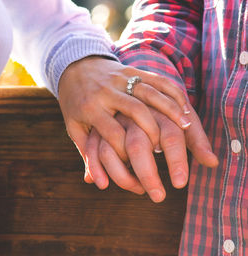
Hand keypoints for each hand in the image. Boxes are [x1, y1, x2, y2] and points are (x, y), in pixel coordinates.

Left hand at [58, 56, 190, 162]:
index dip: (127, 152)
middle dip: (154, 131)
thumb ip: (86, 152)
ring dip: (170, 109)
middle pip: (136, 111)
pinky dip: (171, 92)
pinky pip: (156, 78)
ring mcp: (121, 78)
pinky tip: (183, 104)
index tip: (136, 164)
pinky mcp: (132, 69)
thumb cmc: (75, 103)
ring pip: (150, 92)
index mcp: (91, 109)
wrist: (74, 66)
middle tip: (169, 149)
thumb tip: (95, 183)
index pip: (114, 133)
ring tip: (186, 124)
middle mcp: (107, 92)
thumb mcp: (74, 127)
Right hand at [84, 105, 217, 202]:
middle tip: (158, 197)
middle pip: (139, 146)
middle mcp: (131, 108)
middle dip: (148, 174)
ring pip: (113, 150)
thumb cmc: (148, 99)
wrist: (101, 71)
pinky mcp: (91, 120)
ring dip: (124, 175)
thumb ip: (193, 136)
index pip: (170, 134)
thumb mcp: (173, 113)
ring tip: (138, 189)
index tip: (180, 184)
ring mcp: (108, 114)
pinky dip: (96, 167)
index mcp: (156, 105)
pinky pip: (92, 146)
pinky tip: (104, 185)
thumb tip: (214, 163)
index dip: (177, 159)